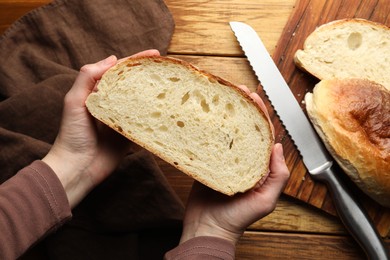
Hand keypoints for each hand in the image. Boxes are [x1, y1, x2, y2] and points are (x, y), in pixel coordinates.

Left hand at [42, 49, 159, 207]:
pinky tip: (166, 110)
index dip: (136, 61)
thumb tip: (112, 58)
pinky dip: (154, 115)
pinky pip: (144, 122)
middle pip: (133, 84)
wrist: (77, 168)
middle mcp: (111, 104)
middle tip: (168, 69)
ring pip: (141, 102)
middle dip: (149, 75)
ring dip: (154, 94)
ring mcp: (122, 119)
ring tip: (171, 86)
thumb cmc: (72, 134)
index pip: (120, 71)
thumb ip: (88, 78)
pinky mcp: (130, 135)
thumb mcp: (74, 101)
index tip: (155, 54)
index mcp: (98, 93)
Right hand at [179, 89, 289, 244]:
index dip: (260, 114)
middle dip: (244, 107)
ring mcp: (225, 159)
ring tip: (223, 96)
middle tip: (238, 89)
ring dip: (227, 113)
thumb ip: (277, 176)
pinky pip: (210, 142)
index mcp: (259, 166)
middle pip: (245, 128)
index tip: (255, 96)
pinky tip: (208, 116)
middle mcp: (243, 159)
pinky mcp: (208, 162)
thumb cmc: (238, 219)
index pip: (262, 134)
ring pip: (228, 131)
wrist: (209, 228)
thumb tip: (279, 147)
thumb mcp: (266, 200)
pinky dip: (210, 128)